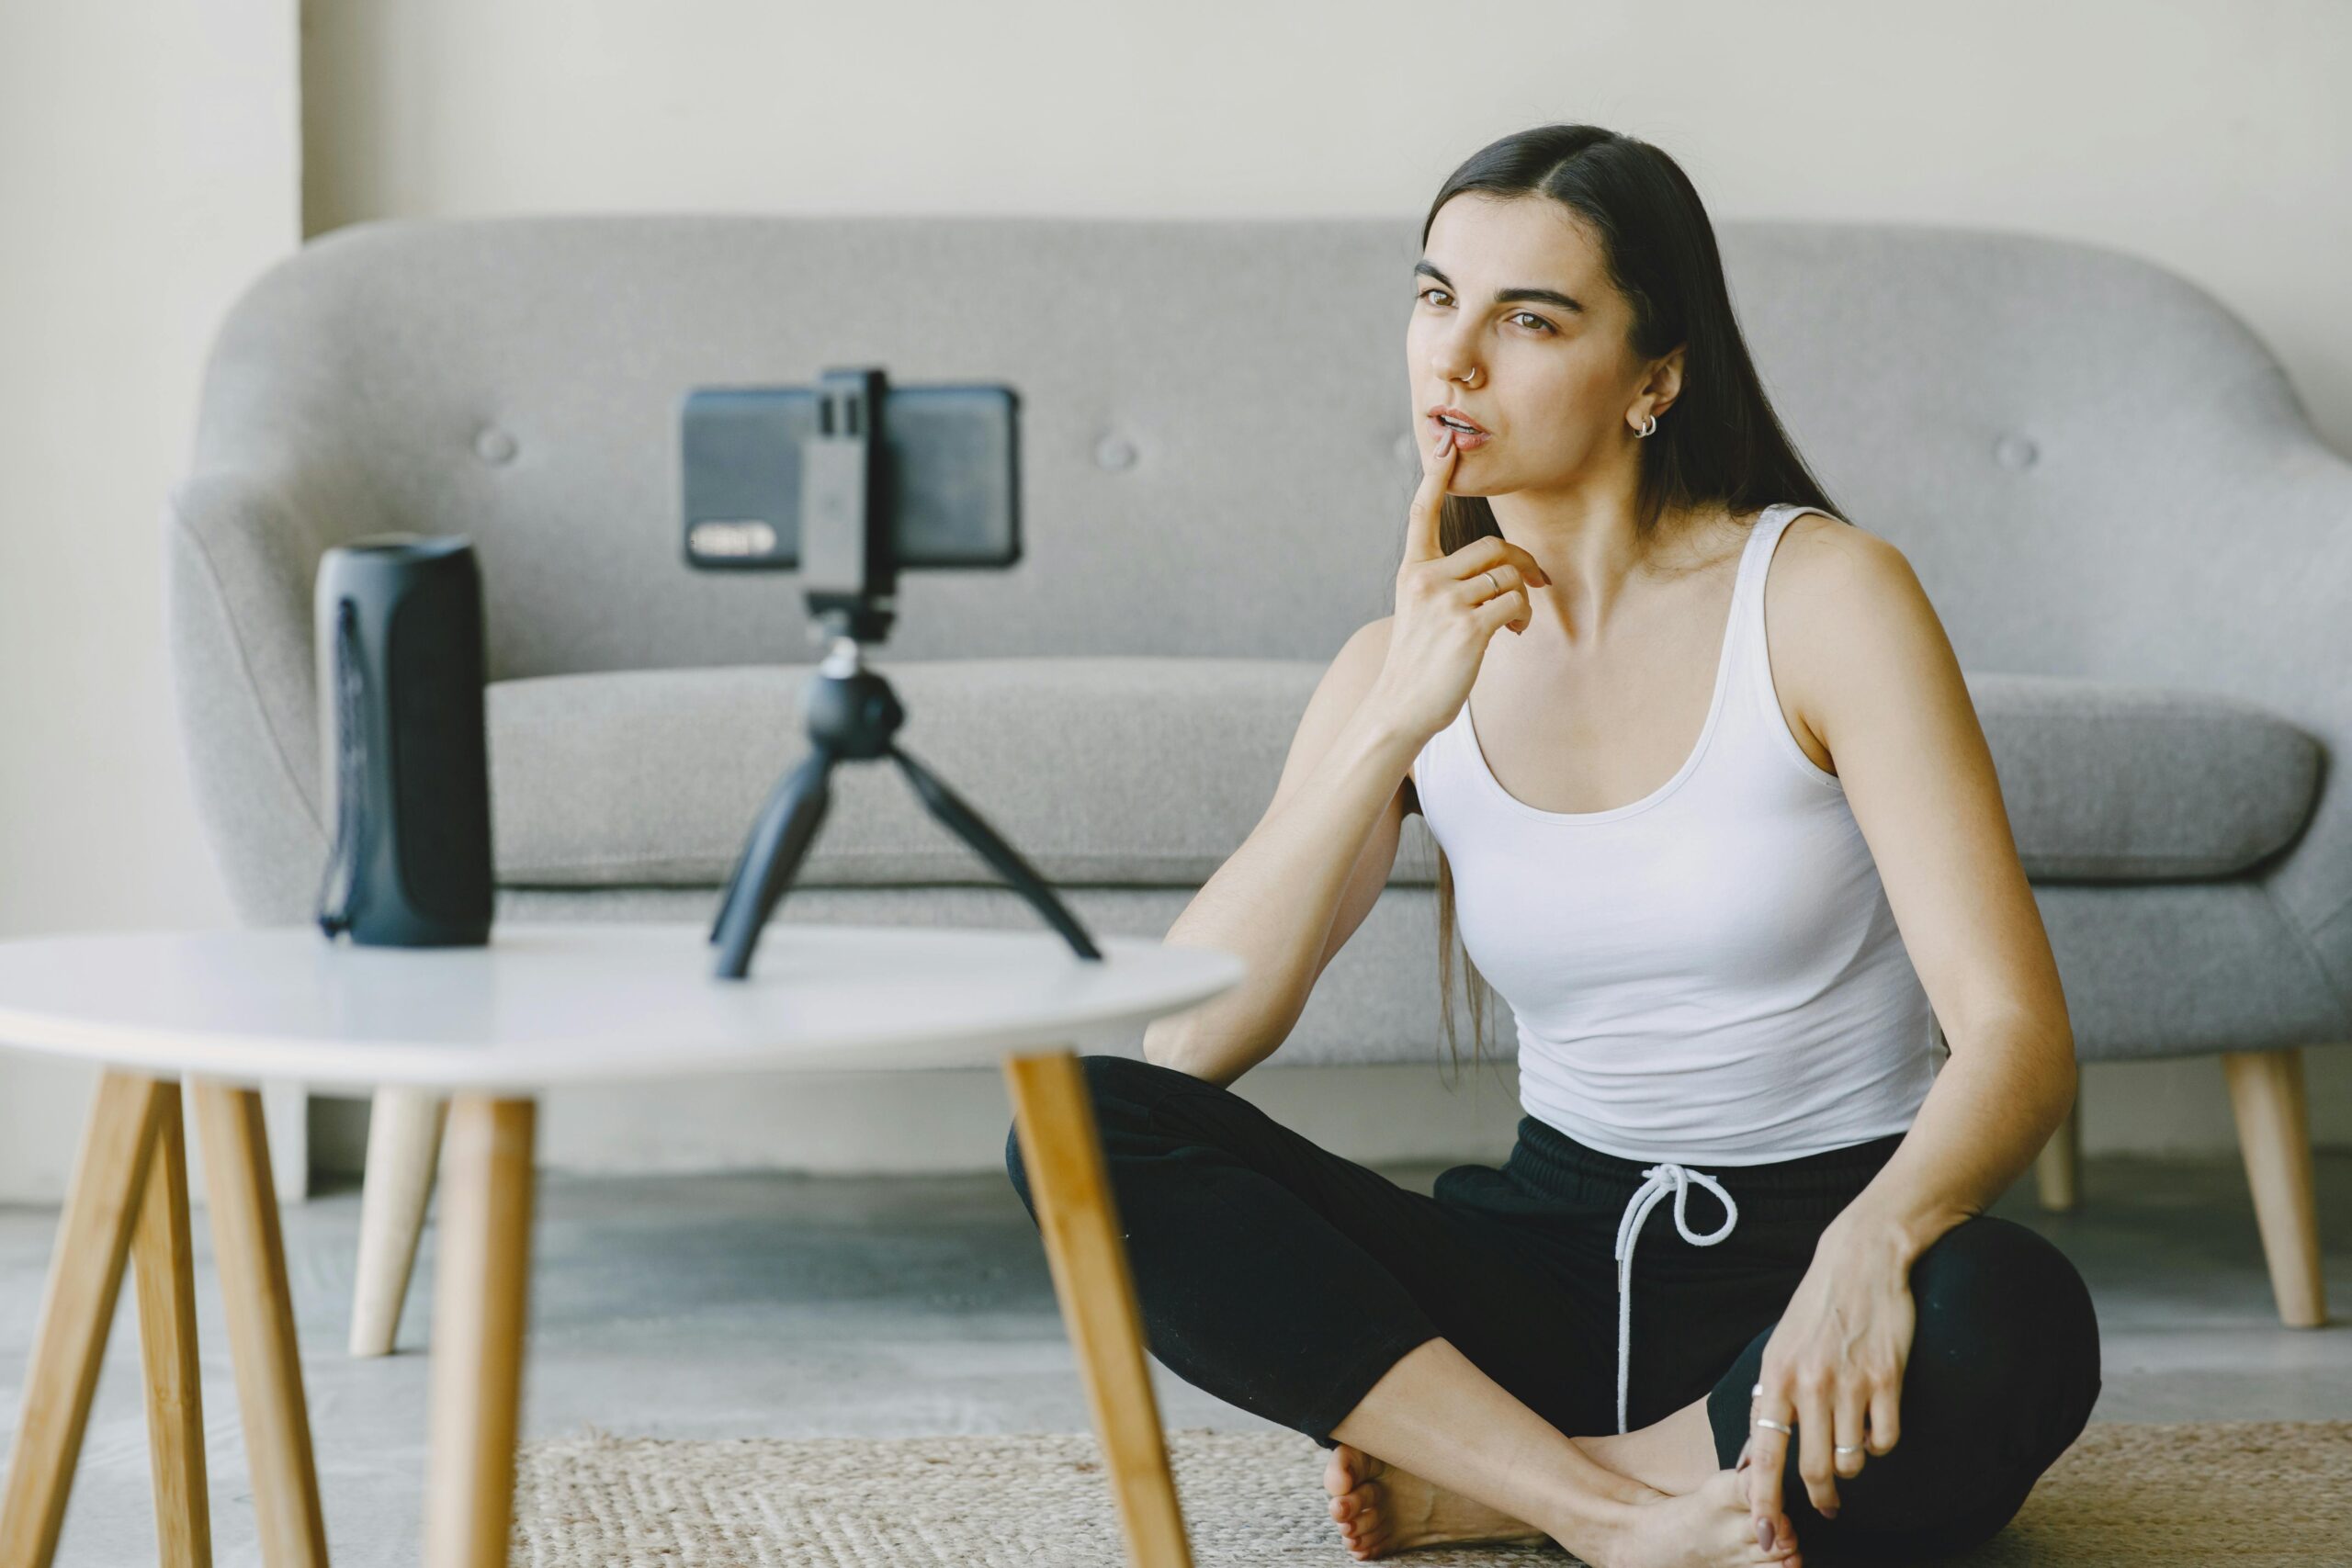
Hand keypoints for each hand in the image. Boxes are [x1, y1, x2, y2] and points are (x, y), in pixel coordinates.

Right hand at [1364, 416, 1552, 743]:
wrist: (1400, 707)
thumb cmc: (1417, 662)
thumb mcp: (1420, 614)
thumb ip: (1447, 585)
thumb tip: (1501, 573)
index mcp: (1412, 571)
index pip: (1422, 515)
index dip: (1435, 479)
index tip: (1447, 447)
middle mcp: (1426, 579)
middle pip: (1492, 547)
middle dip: (1523, 562)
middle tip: (1539, 582)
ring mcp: (1446, 602)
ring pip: (1508, 575)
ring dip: (1523, 597)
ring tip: (1516, 621)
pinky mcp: (1468, 627)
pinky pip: (1513, 602)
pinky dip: (1522, 615)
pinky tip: (1514, 631)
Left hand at [1743, 1226, 1915, 1551]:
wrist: (1862, 1261)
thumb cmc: (1817, 1307)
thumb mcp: (1778, 1345)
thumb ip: (1772, 1396)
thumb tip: (1758, 1449)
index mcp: (1775, 1376)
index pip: (1764, 1454)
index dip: (1764, 1500)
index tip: (1766, 1533)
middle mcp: (1809, 1383)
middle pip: (1812, 1470)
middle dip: (1820, 1499)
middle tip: (1827, 1508)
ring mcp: (1850, 1383)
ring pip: (1851, 1459)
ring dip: (1852, 1464)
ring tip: (1850, 1445)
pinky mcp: (1887, 1379)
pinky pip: (1885, 1440)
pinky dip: (1881, 1443)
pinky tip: (1876, 1422)